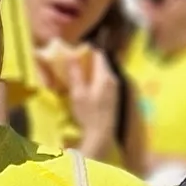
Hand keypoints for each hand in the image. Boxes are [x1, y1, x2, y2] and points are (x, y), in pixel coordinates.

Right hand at [45, 42, 124, 156]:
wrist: (101, 134)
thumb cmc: (88, 114)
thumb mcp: (78, 93)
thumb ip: (75, 73)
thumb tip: (71, 54)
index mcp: (105, 76)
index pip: (99, 54)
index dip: (88, 50)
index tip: (76, 51)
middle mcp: (113, 79)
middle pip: (102, 62)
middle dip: (89, 60)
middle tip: (75, 62)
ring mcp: (115, 88)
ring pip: (103, 72)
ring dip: (92, 70)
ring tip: (79, 73)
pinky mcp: (114, 96)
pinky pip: (105, 81)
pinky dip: (96, 78)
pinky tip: (87, 86)